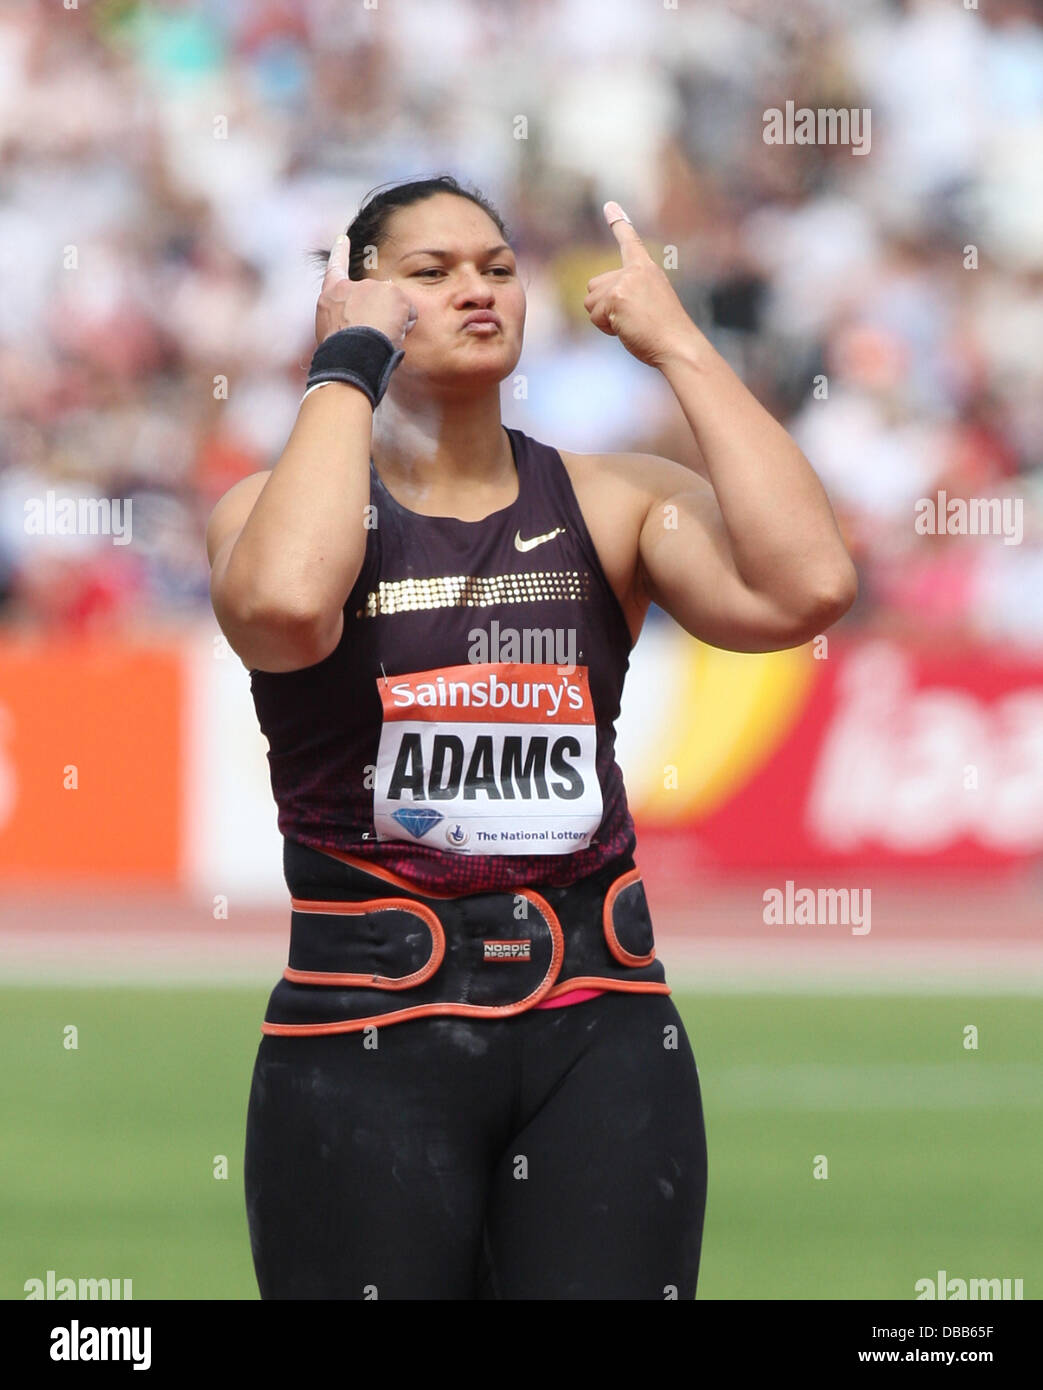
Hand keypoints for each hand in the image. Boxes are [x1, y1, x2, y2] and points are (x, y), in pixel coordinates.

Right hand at [315, 234, 417, 346]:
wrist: (349, 355)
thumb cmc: (342, 354)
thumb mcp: (335, 332)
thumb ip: (351, 318)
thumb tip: (377, 319)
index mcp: (332, 296)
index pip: (335, 269)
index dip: (339, 253)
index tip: (342, 239)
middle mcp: (351, 287)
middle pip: (375, 300)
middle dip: (379, 319)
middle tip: (369, 338)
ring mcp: (372, 286)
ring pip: (394, 308)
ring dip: (393, 324)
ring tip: (378, 338)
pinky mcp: (391, 292)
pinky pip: (410, 314)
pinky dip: (407, 325)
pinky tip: (393, 334)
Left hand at [583, 202, 694, 368]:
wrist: (678, 346)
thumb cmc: (666, 335)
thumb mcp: (649, 306)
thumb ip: (627, 295)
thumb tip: (595, 298)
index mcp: (647, 270)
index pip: (630, 242)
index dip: (619, 224)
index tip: (609, 205)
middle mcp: (635, 271)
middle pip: (595, 286)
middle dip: (603, 308)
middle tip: (631, 320)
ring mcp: (626, 282)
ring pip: (590, 301)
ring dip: (603, 319)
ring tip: (630, 325)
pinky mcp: (617, 297)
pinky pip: (595, 315)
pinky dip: (606, 328)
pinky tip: (627, 329)